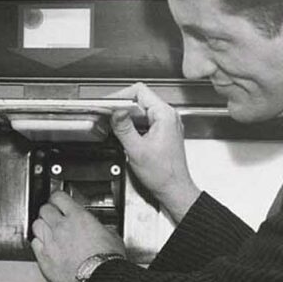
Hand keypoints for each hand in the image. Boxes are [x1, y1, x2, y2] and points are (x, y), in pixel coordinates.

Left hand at [30, 191, 125, 281]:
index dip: (57, 198)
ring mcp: (51, 242)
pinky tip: (44, 246)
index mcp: (78, 217)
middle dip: (48, 211)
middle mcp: (61, 227)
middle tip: (53, 216)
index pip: (58, 197)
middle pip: (44, 209)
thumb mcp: (111, 235)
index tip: (58, 201)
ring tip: (47, 230)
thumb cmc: (107, 259)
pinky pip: (34, 244)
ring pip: (36, 225)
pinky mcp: (44, 258)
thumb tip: (100, 229)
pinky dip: (38, 243)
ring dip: (42, 226)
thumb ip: (99, 227)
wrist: (100, 277)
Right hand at [110, 82, 200, 222]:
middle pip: (140, 99)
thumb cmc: (163, 174)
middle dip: (122, 107)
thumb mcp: (137, 150)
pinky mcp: (162, 132)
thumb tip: (115, 111)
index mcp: (164, 115)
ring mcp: (166, 124)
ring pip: (141, 110)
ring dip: (126, 116)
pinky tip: (125, 134)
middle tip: (108, 115)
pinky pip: (144, 120)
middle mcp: (168, 116)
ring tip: (115, 126)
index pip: (139, 91)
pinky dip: (133, 124)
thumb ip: (124, 128)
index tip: (109, 105)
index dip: (121, 96)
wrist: (174, 189)